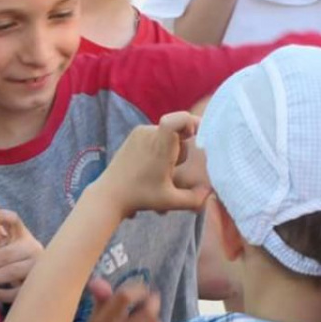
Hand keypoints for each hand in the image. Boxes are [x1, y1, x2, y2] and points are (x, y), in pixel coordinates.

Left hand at [0, 197, 43, 303]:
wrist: (35, 283)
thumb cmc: (11, 259)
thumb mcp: (2, 242)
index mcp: (23, 235)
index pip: (13, 219)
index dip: (0, 216)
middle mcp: (34, 249)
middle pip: (7, 252)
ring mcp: (37, 268)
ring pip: (12, 271)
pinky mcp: (36, 286)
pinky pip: (19, 290)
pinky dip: (4, 293)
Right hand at [80, 278, 160, 321]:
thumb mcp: (95, 318)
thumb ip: (101, 298)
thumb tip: (98, 280)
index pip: (124, 298)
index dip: (135, 288)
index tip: (139, 286)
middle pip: (147, 311)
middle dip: (151, 299)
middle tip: (149, 295)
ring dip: (153, 313)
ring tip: (147, 311)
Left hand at [95, 112, 210, 218]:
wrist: (110, 194)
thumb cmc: (140, 197)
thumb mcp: (171, 201)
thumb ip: (195, 198)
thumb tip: (211, 192)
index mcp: (160, 146)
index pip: (178, 120)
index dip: (192, 122)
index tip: (196, 135)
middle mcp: (149, 133)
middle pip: (178, 133)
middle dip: (180, 150)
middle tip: (172, 170)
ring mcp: (140, 132)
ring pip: (167, 135)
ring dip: (169, 151)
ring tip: (159, 171)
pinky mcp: (134, 134)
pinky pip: (156, 135)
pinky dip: (159, 147)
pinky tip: (150, 165)